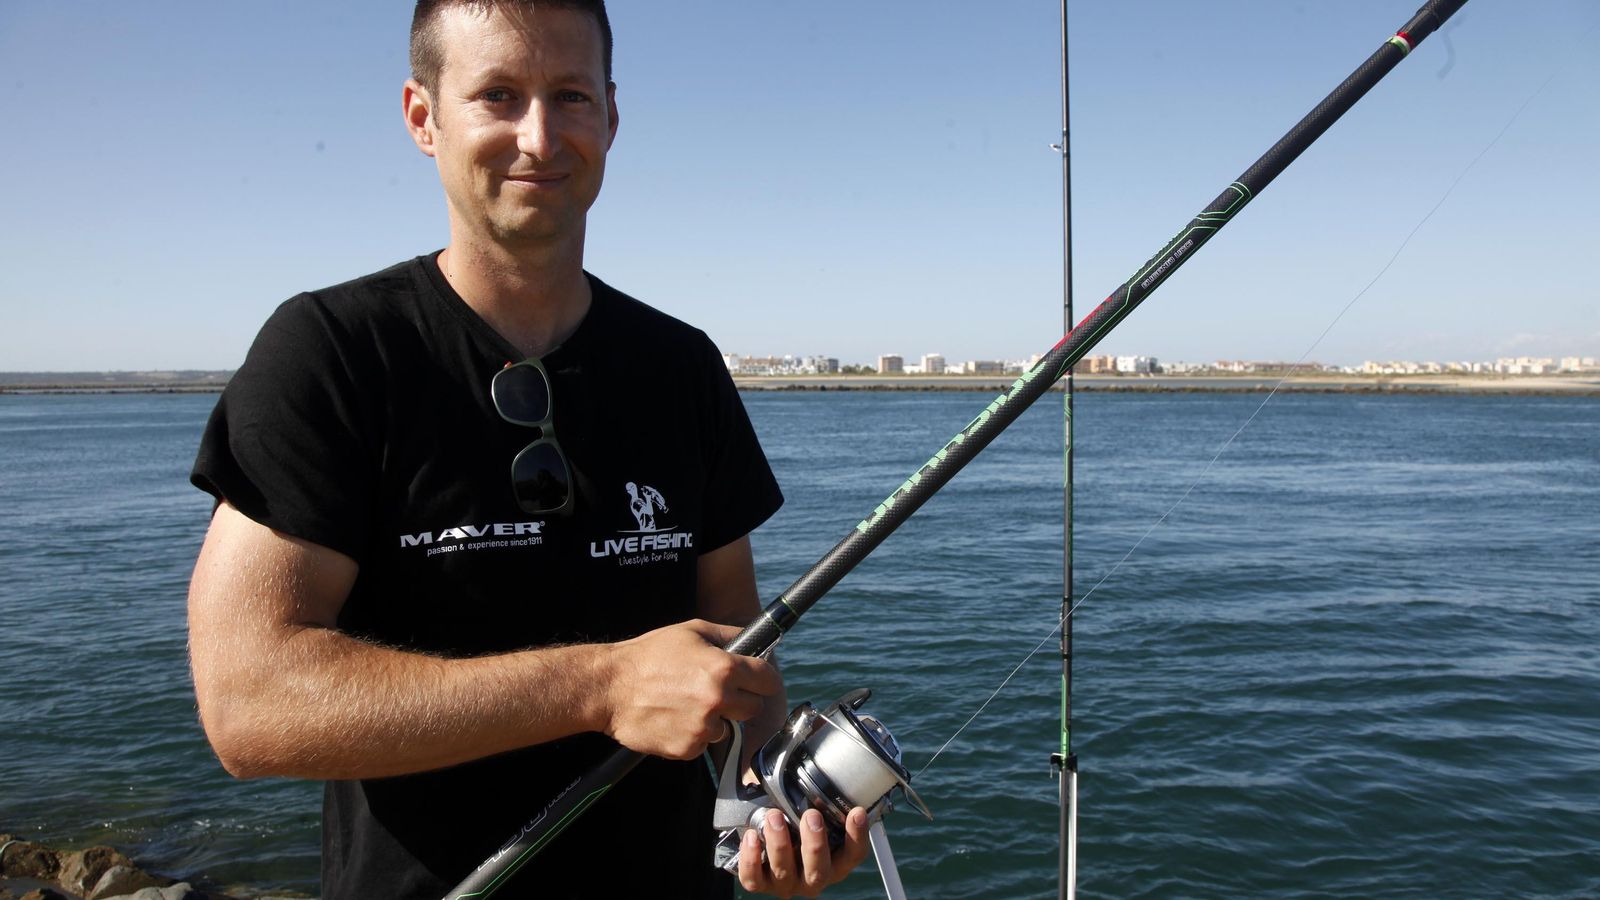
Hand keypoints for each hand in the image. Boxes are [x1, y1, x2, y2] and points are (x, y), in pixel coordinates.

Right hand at [602, 619, 780, 758]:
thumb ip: (730, 635)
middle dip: (741, 700)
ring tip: (686, 703)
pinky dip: (693, 734)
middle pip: (754, 707)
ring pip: (728, 728)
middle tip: (716, 691)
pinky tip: (674, 718)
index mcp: (724, 668)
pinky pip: (703, 744)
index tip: (757, 681)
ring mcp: (703, 727)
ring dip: (715, 719)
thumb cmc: (649, 655)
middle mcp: (718, 699)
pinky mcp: (687, 748)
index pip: (769, 680)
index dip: (763, 679)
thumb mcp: (692, 631)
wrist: (609, 688)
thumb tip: (756, 639)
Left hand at [739, 807, 870, 897]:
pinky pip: (754, 879)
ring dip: (780, 843)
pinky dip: (751, 858)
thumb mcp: (811, 813)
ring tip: (774, 817)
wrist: (765, 843)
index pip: (854, 855)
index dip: (858, 836)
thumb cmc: (795, 826)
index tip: (856, 812)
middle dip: (815, 844)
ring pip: (785, 871)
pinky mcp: (760, 884)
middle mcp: (812, 877)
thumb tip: (820, 758)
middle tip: (811, 815)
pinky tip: (752, 836)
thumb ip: (821, 800)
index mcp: (834, 862)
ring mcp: (786, 883)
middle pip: (819, 870)